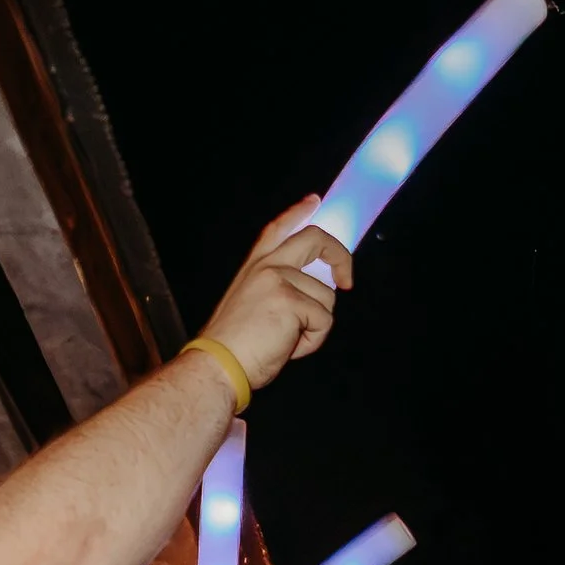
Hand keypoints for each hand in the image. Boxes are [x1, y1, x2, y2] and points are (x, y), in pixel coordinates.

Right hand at [202, 199, 351, 388]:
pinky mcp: (290, 300)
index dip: (298, 213)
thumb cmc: (234, 344)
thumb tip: (314, 285)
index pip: (278, 229)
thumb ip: (278, 287)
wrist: (218, 364)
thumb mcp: (252, 303)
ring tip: (286, 339)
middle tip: (346, 280)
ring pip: (326, 297)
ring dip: (315, 325)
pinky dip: (312, 341)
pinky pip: (324, 321)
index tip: (315, 201)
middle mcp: (267, 265)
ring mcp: (278, 279)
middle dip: (341, 257)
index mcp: (255, 266)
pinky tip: (287, 346)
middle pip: (315, 239)